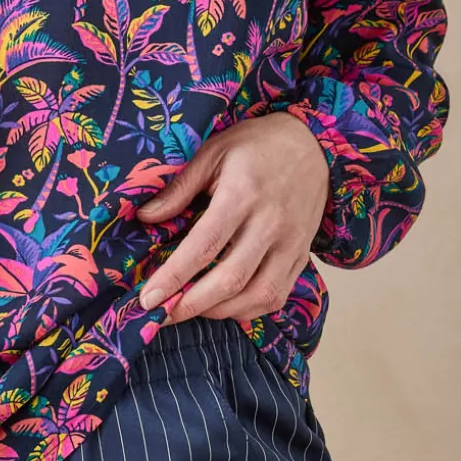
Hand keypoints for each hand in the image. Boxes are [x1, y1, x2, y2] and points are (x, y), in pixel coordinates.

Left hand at [133, 111, 330, 324]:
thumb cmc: (257, 145)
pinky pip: (278, 296)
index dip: (174, 276)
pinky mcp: (302, 255)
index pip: (204, 246)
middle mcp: (270, 224)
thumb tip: (145, 217)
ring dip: (219, 312)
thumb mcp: (213, 152)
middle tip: (160, 315)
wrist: (315, 145)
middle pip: (231, 279)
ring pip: (258, 295)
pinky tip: (223, 307)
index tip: (148, 298)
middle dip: (191, 305)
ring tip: (187, 311)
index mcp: (242, 195)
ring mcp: (291, 243)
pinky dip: (248, 310)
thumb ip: (180, 188)